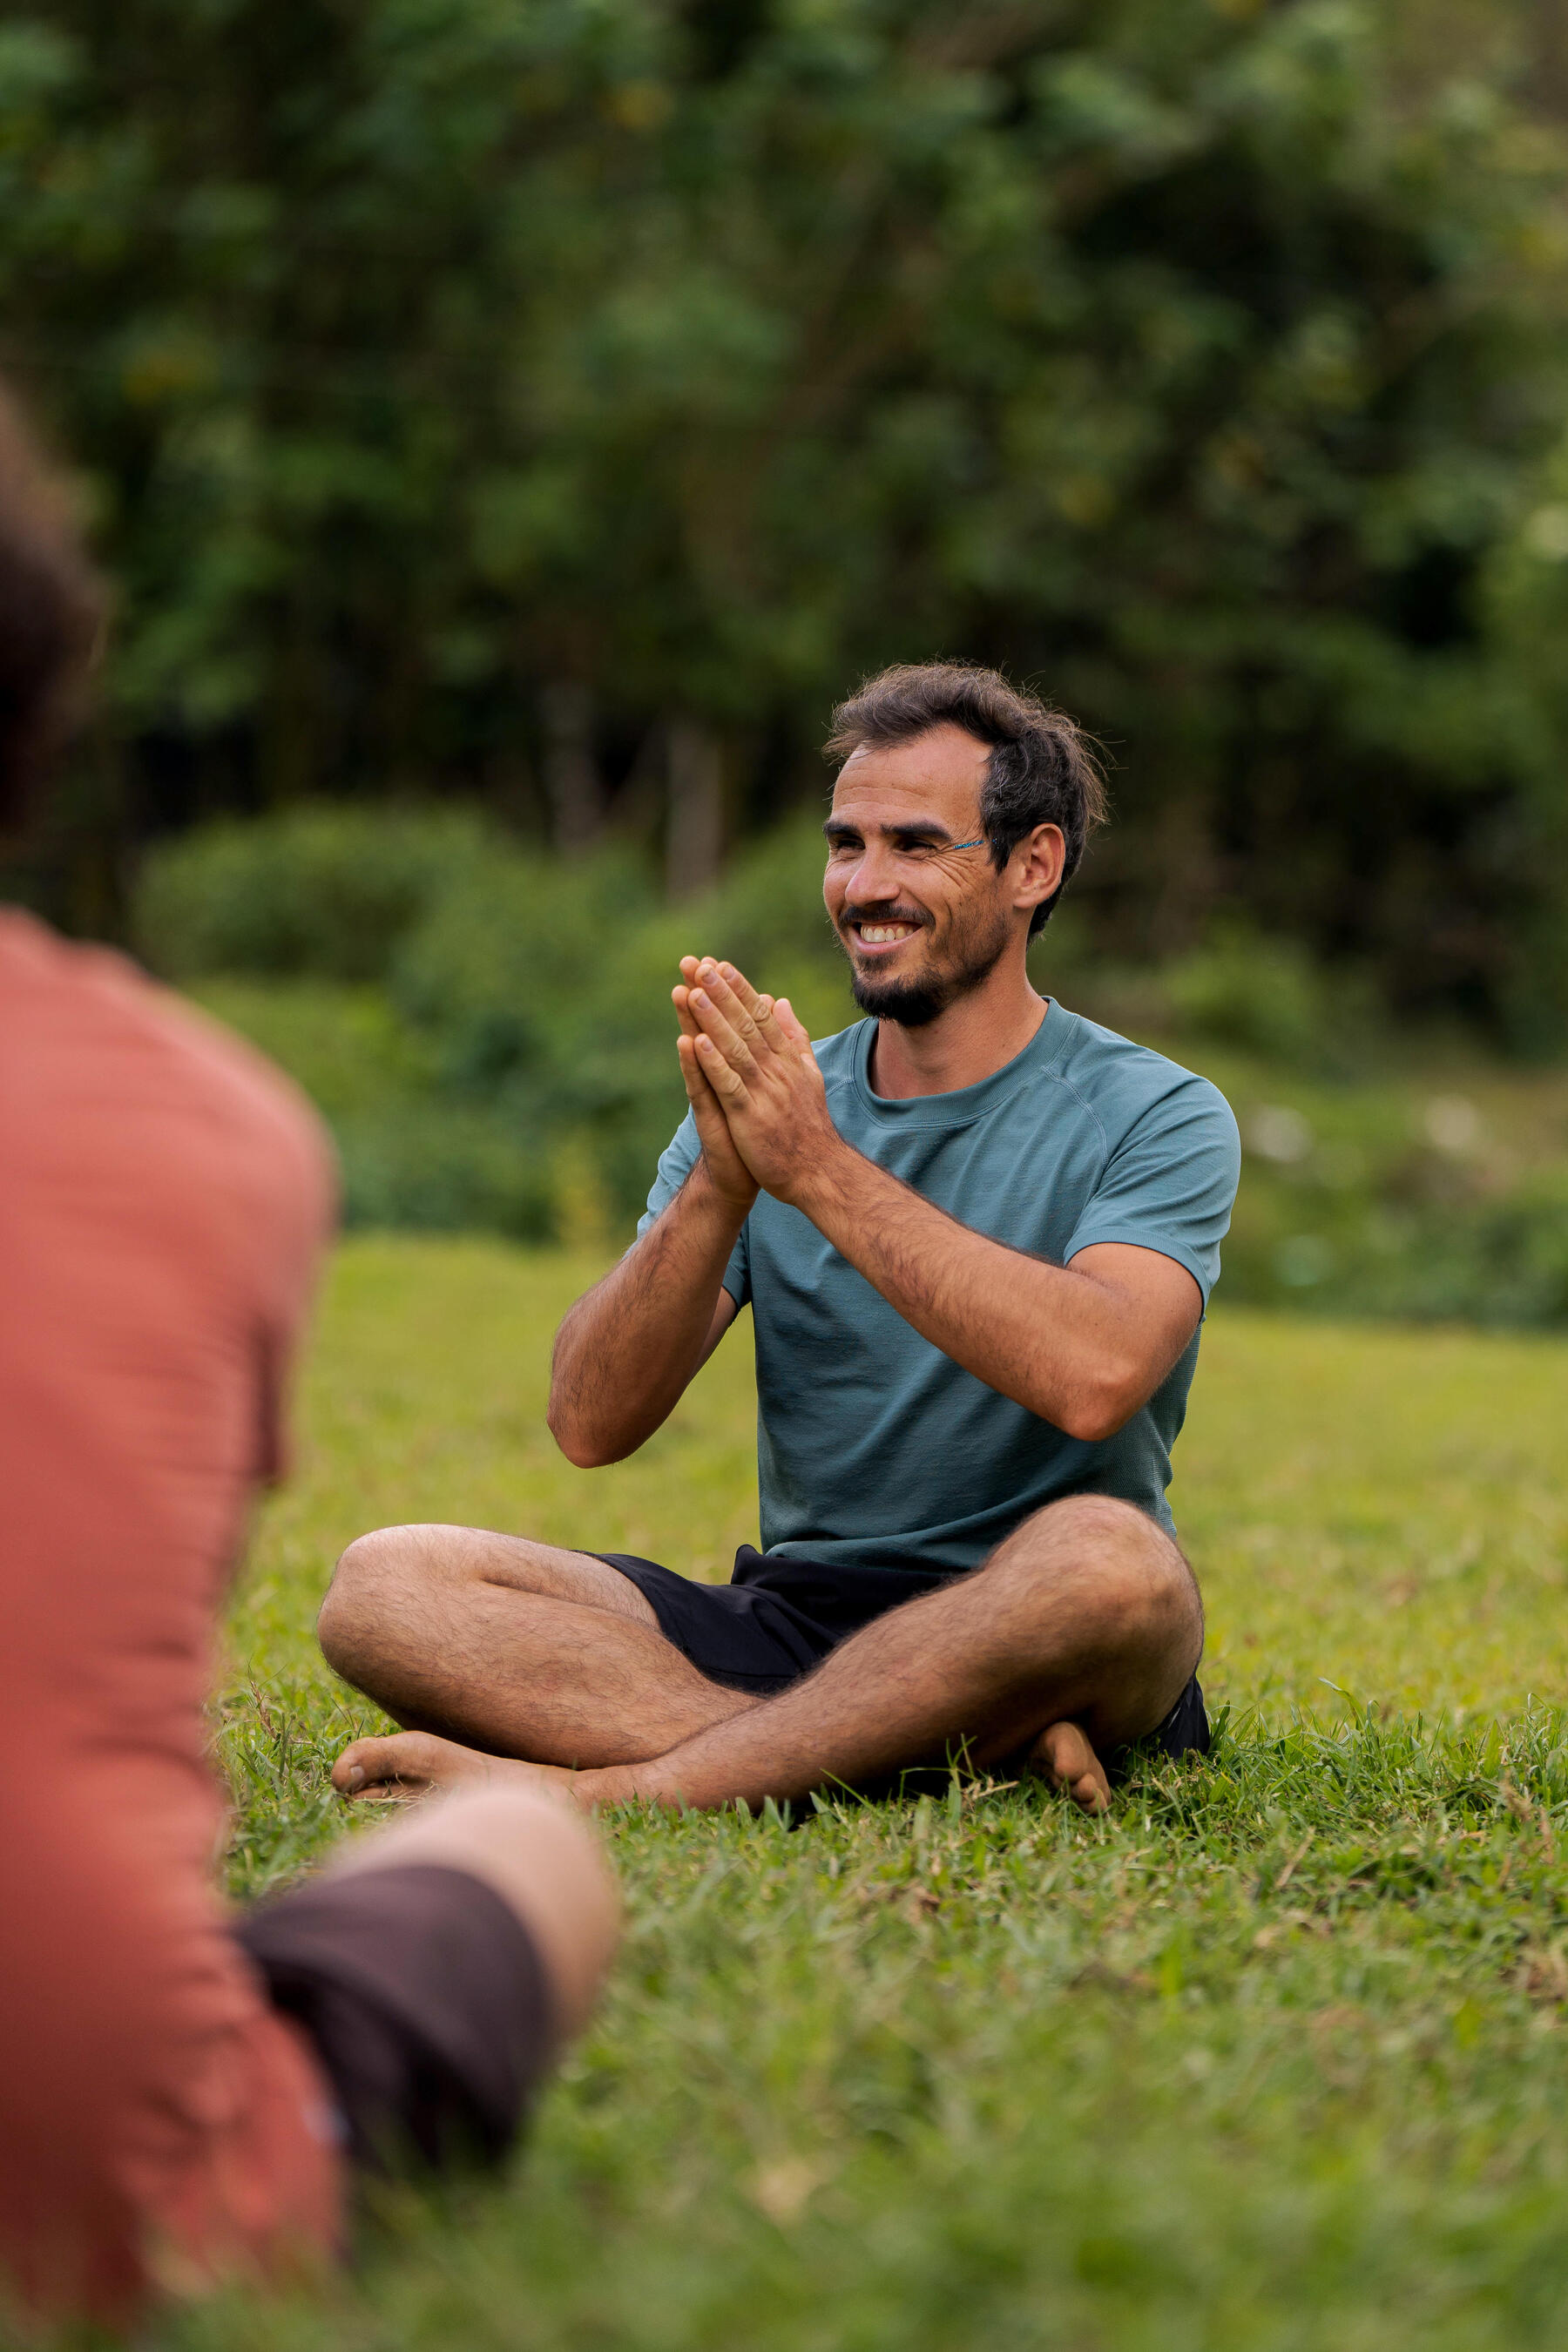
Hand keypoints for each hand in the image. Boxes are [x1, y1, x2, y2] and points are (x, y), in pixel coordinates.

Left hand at [680, 961, 839, 1205]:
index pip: (762, 1017)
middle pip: (747, 1025)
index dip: (740, 990)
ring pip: (736, 1049)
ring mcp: (765, 1092)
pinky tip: (696, 1043)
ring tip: (693, 993)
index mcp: (788, 1059)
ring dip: (714, 1020)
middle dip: (723, 994)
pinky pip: (729, 1085)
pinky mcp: (750, 1116)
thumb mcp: (808, 1074)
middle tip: (701, 966)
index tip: (721, 965)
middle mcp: (778, 1070)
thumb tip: (781, 1002)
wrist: (818, 1171)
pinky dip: (713, 1063)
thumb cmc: (809, 1125)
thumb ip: (794, 1037)